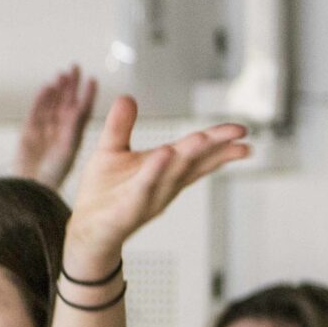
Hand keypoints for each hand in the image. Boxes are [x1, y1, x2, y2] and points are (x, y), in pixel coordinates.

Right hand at [15, 65, 95, 188]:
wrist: (30, 187)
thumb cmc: (52, 175)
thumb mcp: (68, 149)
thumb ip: (73, 128)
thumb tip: (81, 107)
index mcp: (73, 135)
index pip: (82, 110)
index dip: (87, 95)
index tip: (92, 80)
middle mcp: (59, 130)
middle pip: (66, 102)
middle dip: (71, 85)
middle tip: (74, 67)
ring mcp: (44, 130)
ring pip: (51, 104)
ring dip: (56, 89)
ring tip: (61, 74)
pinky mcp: (28, 132)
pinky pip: (36, 111)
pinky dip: (41, 99)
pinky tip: (47, 87)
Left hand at [65, 97, 249, 269]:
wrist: (85, 228)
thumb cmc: (104, 192)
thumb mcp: (111, 151)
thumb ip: (120, 126)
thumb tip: (126, 98)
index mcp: (164, 168)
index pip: (197, 153)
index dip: (219, 142)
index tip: (242, 131)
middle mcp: (163, 183)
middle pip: (193, 162)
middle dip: (214, 147)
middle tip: (237, 133)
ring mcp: (148, 198)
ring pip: (172, 174)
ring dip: (188, 156)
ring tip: (203, 137)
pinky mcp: (128, 210)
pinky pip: (142, 189)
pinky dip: (154, 173)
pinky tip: (163, 155)